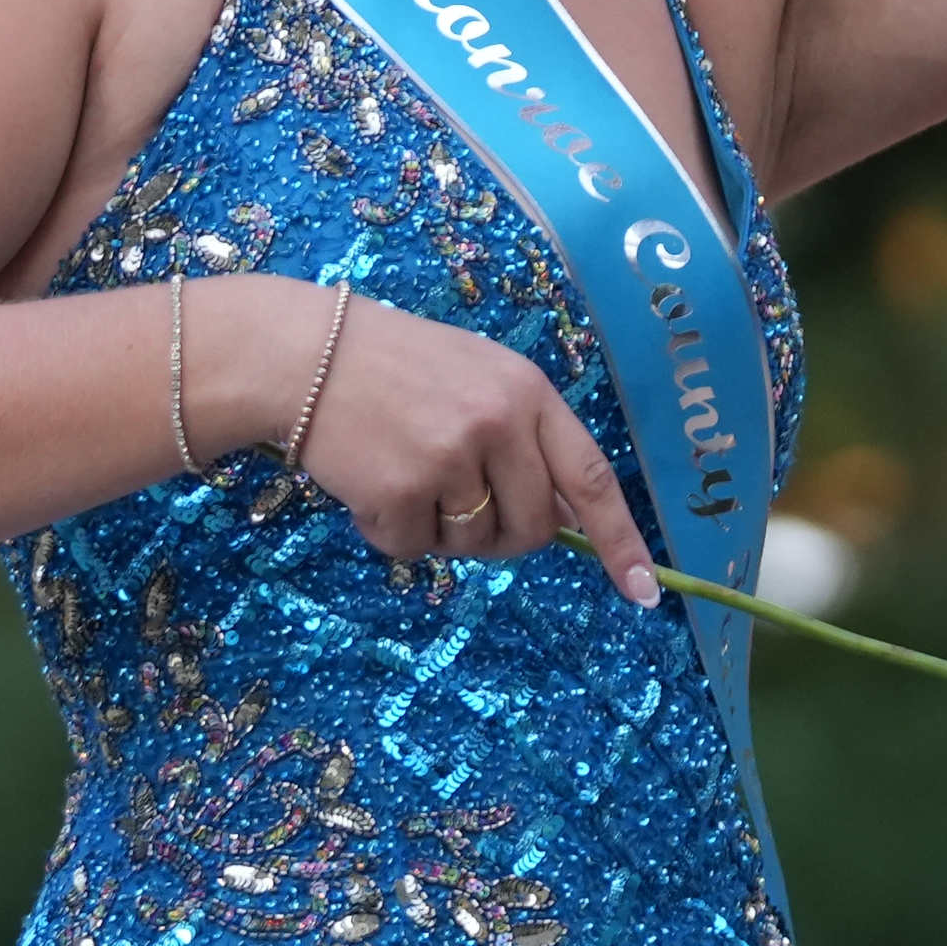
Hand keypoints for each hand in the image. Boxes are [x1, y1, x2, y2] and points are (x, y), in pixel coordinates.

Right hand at [285, 290, 662, 604]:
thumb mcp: (476, 378)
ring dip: (438, 529)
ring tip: (403, 471)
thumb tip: (560, 518)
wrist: (302, 354)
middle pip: (532, 528)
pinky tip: (367, 482)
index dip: (620, 539)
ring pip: (471, 544)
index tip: (644, 591)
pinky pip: (413, 549)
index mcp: (527, 391)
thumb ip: (522, 438)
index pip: (590, 476)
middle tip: (454, 501)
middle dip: (500, 534)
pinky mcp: (400, 490)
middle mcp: (498, 422)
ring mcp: (450, 457)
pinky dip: (388, 530)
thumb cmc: (392, 366)